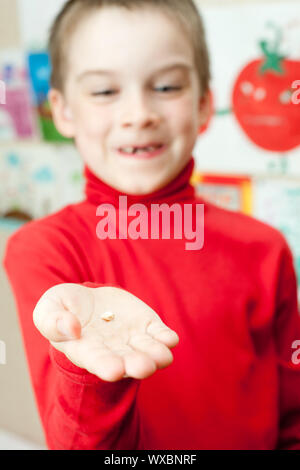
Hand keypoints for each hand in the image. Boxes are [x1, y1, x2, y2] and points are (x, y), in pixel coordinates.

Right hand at [33, 284, 178, 381]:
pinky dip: (167, 338)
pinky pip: (161, 336)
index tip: (114, 370)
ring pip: (149, 353)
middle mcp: (114, 351)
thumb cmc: (64, 308)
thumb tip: (71, 328)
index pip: (98, 362)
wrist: (87, 299)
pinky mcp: (148, 326)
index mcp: (87, 351)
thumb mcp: (48, 309)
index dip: (107, 366)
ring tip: (162, 356)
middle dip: (136, 365)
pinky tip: (170, 338)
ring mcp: (133, 340)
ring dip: (157, 355)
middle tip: (143, 366)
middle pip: (128, 362)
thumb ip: (52, 320)